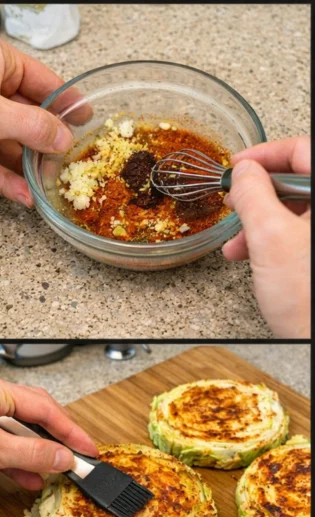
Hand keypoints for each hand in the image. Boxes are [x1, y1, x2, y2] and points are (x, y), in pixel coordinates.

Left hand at [0, 33, 72, 205]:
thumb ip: (31, 125)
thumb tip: (62, 138)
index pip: (41, 81)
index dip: (65, 99)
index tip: (86, 116)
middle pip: (30, 119)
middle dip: (49, 143)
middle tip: (70, 159)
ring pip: (14, 149)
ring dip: (32, 169)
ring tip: (50, 183)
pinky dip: (10, 184)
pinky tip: (26, 195)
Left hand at [0, 371, 97, 488]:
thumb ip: (30, 453)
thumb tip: (62, 457)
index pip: (43, 408)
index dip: (69, 430)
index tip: (86, 448)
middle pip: (36, 416)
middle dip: (57, 439)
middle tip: (76, 456)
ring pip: (21, 435)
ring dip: (39, 455)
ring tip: (57, 468)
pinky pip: (4, 448)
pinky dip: (19, 464)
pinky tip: (31, 478)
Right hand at [223, 137, 310, 338]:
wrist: (312, 340)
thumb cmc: (306, 298)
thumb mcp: (269, 237)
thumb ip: (253, 196)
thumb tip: (243, 173)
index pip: (302, 150)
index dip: (266, 154)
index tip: (238, 165)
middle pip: (298, 181)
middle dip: (258, 193)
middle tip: (235, 200)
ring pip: (294, 210)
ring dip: (259, 222)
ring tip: (236, 241)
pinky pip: (296, 234)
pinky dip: (270, 241)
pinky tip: (250, 255)